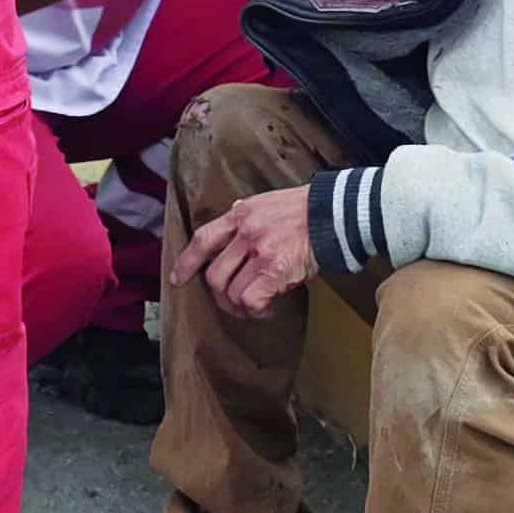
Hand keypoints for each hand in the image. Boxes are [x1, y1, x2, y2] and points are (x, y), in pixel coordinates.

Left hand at [173, 185, 316, 319]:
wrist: (336, 213)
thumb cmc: (304, 210)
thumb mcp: (267, 203)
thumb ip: (246, 214)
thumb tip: (231, 218)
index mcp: (241, 214)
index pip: (203, 239)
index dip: (187, 261)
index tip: (177, 279)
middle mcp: (247, 232)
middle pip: (215, 275)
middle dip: (219, 296)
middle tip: (233, 303)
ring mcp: (260, 251)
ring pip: (232, 292)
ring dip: (240, 306)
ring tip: (255, 307)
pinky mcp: (276, 270)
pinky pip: (252, 299)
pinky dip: (257, 310)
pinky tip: (268, 308)